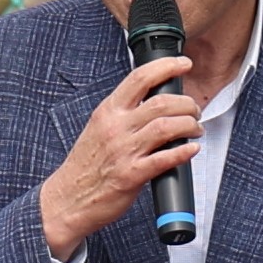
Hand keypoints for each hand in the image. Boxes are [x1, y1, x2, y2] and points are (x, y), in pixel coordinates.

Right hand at [39, 52, 199, 255]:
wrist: (67, 199)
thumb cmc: (85, 165)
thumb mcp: (98, 128)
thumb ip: (122, 114)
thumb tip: (152, 102)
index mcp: (108, 112)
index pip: (139, 78)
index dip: (166, 66)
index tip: (183, 64)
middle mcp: (116, 127)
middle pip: (161, 102)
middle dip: (186, 104)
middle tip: (194, 110)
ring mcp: (124, 151)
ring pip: (166, 127)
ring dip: (189, 125)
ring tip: (195, 129)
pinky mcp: (131, 175)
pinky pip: (164, 158)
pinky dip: (183, 152)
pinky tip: (191, 149)